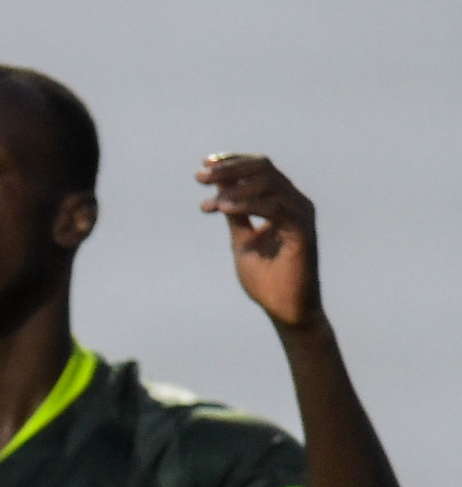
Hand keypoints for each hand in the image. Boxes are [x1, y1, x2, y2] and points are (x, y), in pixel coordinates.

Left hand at [198, 153, 320, 329]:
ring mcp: (301, 214)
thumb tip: (221, 190)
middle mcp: (295, 202)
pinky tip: (222, 208)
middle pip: (263, 168)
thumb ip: (236, 215)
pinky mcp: (302, 230)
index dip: (233, 162)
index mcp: (282, 202)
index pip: (260, 169)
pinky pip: (274, 207)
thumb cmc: (267, 277)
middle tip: (200, 176)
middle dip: (229, 169)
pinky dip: (247, 204)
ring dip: (234, 185)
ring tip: (209, 199)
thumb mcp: (243, 240)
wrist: (284, 309)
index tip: (205, 165)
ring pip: (269, 182)